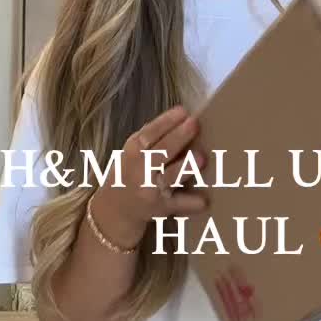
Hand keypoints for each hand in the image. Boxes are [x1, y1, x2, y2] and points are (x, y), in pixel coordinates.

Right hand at [88, 104, 208, 247]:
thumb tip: (179, 117)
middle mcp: (140, 170)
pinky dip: (191, 203)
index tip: (183, 111)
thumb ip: (150, 137)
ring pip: (170, 177)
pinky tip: (204, 200)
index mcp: (133, 151)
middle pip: (161, 151)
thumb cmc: (129, 172)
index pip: (149, 133)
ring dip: (185, 167)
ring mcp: (151, 190)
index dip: (166, 122)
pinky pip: (178, 205)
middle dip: (179, 137)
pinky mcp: (162, 208)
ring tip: (201, 157)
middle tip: (195, 124)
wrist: (115, 208)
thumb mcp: (131, 151)